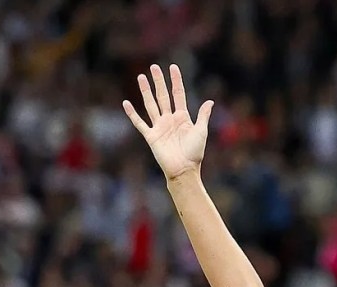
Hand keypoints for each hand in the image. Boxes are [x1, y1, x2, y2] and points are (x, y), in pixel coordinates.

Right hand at [123, 64, 212, 180]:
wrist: (184, 169)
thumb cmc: (195, 153)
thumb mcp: (201, 131)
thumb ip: (203, 115)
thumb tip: (210, 101)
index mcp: (183, 117)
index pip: (178, 94)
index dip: (176, 81)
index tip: (173, 67)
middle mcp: (170, 119)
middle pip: (163, 96)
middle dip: (159, 81)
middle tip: (154, 67)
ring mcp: (159, 127)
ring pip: (151, 104)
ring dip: (146, 91)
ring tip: (141, 77)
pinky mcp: (151, 136)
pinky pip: (139, 123)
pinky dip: (132, 114)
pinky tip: (126, 103)